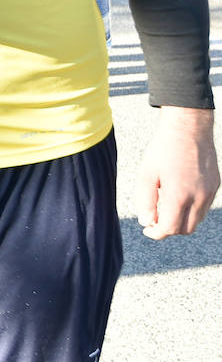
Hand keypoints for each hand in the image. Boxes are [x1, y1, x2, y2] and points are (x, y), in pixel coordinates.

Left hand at [135, 106, 218, 238]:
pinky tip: (179, 195)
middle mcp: (199, 197)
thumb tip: (147, 222)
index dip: (156, 233)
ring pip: (196, 220)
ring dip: (181, 219)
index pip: (170, 228)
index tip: (147, 229)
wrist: (188, 129)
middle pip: (185, 229)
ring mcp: (210, 192)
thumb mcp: (146, 174)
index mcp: (179, 196)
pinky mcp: (215, 186)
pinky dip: (191, 209)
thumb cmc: (163, 150)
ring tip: (166, 203)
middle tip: (155, 217)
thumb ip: (145, 201)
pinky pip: (204, 207)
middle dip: (169, 229)